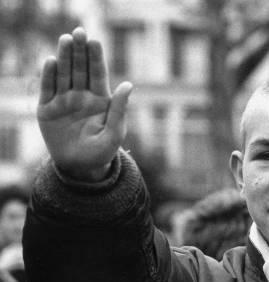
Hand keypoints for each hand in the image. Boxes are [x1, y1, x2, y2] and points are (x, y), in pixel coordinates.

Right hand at [37, 27, 132, 181]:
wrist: (80, 170)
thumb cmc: (102, 153)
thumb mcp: (114, 134)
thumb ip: (119, 110)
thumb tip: (128, 84)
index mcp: (99, 100)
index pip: (97, 74)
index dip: (96, 58)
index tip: (95, 41)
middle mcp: (81, 97)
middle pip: (79, 69)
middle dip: (79, 51)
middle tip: (78, 32)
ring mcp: (63, 101)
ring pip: (63, 74)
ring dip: (64, 57)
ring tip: (65, 40)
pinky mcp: (47, 110)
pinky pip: (47, 89)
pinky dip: (48, 76)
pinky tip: (51, 61)